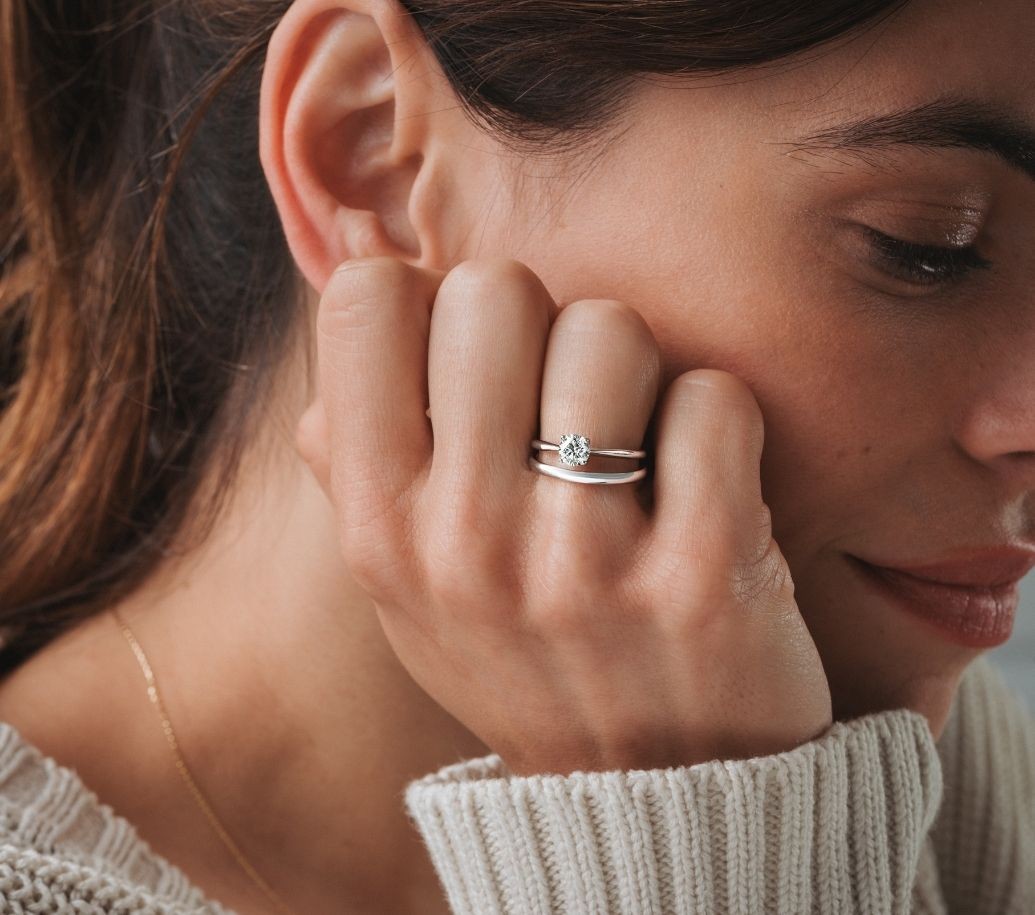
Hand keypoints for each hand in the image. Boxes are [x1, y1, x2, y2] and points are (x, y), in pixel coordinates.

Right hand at [299, 256, 832, 776]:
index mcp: (379, 528)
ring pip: (611, 330)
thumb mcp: (405, 586)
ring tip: (638, 450)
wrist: (643, 797)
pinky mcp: (701, 578)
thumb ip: (358, 457)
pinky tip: (704, 484)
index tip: (471, 355)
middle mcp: (462, 542)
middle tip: (567, 397)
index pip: (368, 301)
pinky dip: (719, 421)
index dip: (430, 299)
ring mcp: (579, 564)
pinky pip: (714, 399)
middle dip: (544, 323)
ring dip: (639, 373)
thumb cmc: (523, 657)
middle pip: (497, 289)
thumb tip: (351, 316)